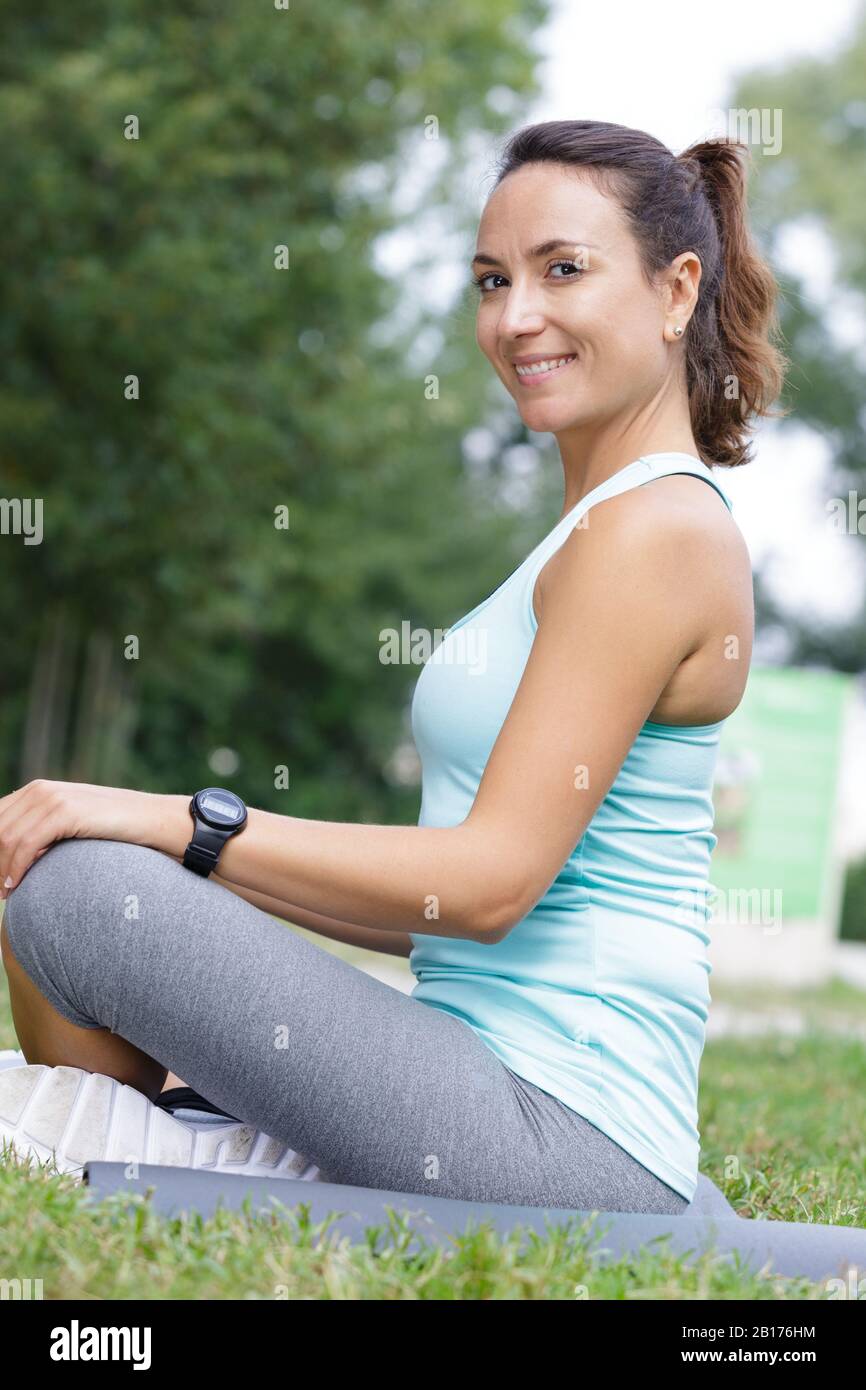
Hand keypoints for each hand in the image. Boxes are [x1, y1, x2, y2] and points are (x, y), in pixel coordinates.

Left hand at [0, 780, 189, 897]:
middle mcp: (39, 790)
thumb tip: (13, 861)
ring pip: (5, 838)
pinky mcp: (65, 811)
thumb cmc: (114, 830)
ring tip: (4, 894)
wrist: (152, 820)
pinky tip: (15, 886)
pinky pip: (25, 843)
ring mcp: (52, 797)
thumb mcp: (71, 828)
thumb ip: (43, 835)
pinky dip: (15, 868)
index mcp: (36, 791)